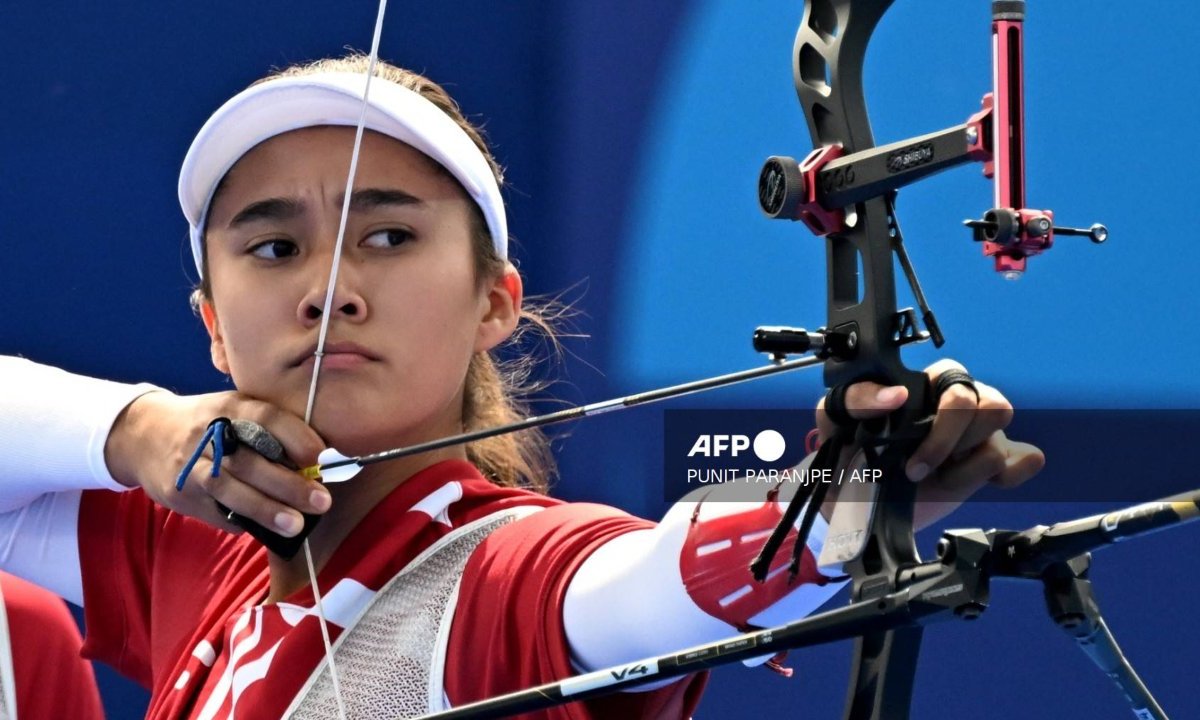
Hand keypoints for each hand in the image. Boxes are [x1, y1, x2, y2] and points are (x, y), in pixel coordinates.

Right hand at [104, 390, 331, 535]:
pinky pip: (213, 510)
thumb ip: (270, 430)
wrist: (144, 434)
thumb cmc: (208, 424)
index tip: (321, 457)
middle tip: (322, 501)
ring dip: (265, 509)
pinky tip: (264, 529)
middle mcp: (208, 433)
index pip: (266, 417)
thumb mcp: (235, 410)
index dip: (296, 436)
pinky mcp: (179, 492)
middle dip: (288, 484)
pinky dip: (241, 521)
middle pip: (249, 460)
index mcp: (230, 406)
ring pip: (228, 490)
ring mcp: (190, 465)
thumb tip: (316, 464)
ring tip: (296, 525)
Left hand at [816, 359, 1043, 529]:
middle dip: (951, 442)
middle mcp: (957, 406)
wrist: (854, 504)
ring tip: (938, 478)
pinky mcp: (991, 467)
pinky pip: (1027, 459)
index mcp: (925, 386)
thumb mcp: (836, 420)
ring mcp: (977, 436)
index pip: (956, 378)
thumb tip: (896, 394)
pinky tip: (977, 482)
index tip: (908, 440)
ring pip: (1001, 440)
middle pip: (991, 406)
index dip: (943, 415)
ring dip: (967, 468)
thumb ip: (857, 398)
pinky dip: (1009, 474)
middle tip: (917, 468)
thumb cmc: (848, 454)